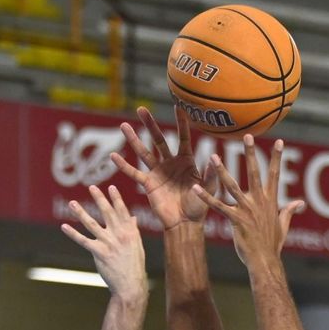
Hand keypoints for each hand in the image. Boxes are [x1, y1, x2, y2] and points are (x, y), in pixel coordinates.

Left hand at [61, 185, 147, 302]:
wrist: (130, 285)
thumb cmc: (134, 266)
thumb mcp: (137, 246)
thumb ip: (133, 230)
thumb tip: (132, 217)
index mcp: (130, 232)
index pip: (122, 211)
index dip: (116, 198)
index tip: (111, 187)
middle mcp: (119, 235)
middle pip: (107, 212)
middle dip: (99, 199)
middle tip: (91, 187)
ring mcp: (108, 243)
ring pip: (91, 224)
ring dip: (81, 212)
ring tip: (72, 203)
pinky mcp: (99, 253)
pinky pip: (83, 240)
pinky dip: (73, 233)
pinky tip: (64, 226)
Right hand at [111, 106, 213, 229]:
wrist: (185, 223)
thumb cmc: (199, 206)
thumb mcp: (208, 188)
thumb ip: (211, 173)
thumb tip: (215, 156)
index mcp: (186, 161)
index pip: (182, 138)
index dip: (180, 123)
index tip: (178, 106)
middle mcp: (170, 163)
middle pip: (158, 139)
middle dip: (150, 124)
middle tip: (141, 109)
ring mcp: (158, 172)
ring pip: (144, 152)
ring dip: (133, 139)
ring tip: (124, 125)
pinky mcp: (148, 184)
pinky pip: (134, 173)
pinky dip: (124, 166)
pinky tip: (114, 156)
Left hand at [193, 135, 304, 267]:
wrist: (265, 261)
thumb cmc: (272, 245)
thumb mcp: (283, 225)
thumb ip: (289, 211)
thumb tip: (300, 203)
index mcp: (270, 201)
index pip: (275, 174)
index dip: (277, 157)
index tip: (279, 141)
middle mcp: (258, 201)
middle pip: (254, 172)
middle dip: (251, 153)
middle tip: (247, 135)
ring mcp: (246, 210)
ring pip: (232, 185)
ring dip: (221, 170)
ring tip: (213, 156)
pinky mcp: (235, 220)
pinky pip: (218, 206)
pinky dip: (206, 197)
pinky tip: (195, 188)